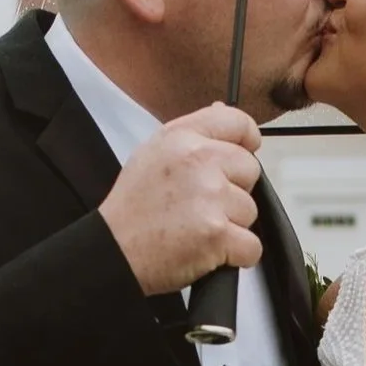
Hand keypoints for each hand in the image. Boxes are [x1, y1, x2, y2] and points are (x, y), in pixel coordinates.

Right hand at [100, 105, 261, 297]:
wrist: (113, 251)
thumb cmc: (133, 208)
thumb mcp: (152, 153)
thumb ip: (192, 135)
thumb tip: (220, 110)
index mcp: (182, 138)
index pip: (236, 122)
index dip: (247, 138)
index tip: (247, 149)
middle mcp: (199, 161)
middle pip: (250, 169)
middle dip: (234, 190)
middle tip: (202, 205)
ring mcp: (210, 197)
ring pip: (250, 211)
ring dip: (232, 225)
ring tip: (196, 229)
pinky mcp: (218, 234)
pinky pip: (251, 246)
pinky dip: (236, 255)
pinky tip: (208, 250)